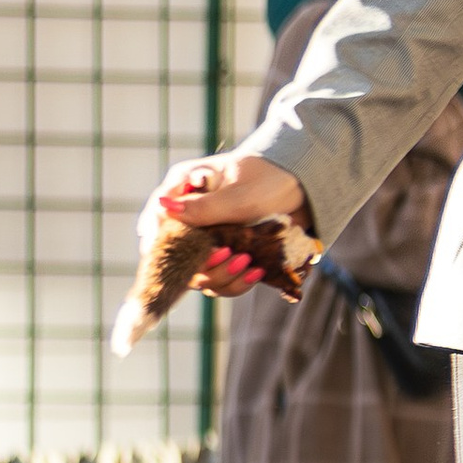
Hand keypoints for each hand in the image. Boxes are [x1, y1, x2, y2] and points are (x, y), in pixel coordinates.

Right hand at [140, 153, 309, 298]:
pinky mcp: (225, 257)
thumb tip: (163, 209)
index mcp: (184, 188)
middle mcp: (189, 217)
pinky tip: (256, 272)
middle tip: (228, 252)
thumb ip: (204, 207)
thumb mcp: (240, 194)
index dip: (161, 240)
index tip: (182, 253)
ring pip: (198, 273)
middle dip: (201, 261)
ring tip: (248, 261)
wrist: (305, 191)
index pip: (157, 218)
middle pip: (174, 254)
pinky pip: (220, 282)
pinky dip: (236, 282)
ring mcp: (207, 239)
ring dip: (222, 274)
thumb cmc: (271, 180)